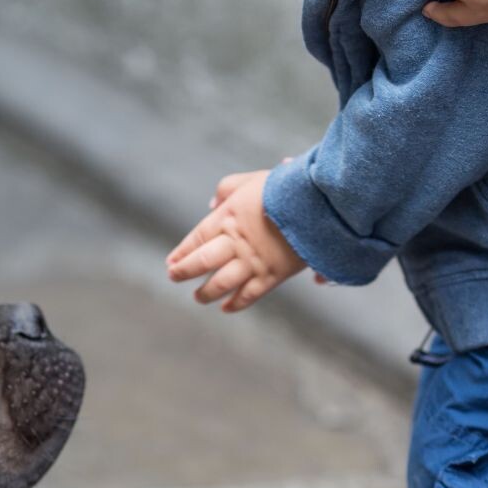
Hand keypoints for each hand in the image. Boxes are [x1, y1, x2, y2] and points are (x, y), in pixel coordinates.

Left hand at [166, 170, 307, 311]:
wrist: (316, 204)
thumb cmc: (283, 187)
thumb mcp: (250, 180)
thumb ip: (226, 189)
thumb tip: (211, 204)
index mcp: (227, 218)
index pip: (196, 238)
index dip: (181, 252)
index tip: (171, 262)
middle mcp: (235, 242)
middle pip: (202, 262)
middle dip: (185, 271)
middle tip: (174, 277)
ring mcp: (253, 261)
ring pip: (221, 283)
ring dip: (206, 293)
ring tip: (198, 297)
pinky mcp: (272, 275)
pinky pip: (249, 295)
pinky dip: (236, 304)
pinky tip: (226, 308)